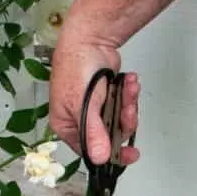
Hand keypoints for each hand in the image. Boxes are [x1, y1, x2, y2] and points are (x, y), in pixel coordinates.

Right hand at [49, 20, 139, 165]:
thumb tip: (100, 158)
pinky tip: (129, 83)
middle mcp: (80, 120)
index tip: (128, 154)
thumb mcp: (84, 106)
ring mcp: (95, 108)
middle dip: (123, 122)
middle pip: (109, 136)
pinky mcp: (108, 97)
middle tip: (129, 111)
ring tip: (129, 90)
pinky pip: (123, 105)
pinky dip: (128, 94)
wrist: (90, 37)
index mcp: (67, 126)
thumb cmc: (77, 67)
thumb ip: (94, 133)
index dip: (110, 153)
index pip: (89, 150)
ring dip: (128, 105)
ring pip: (119, 120)